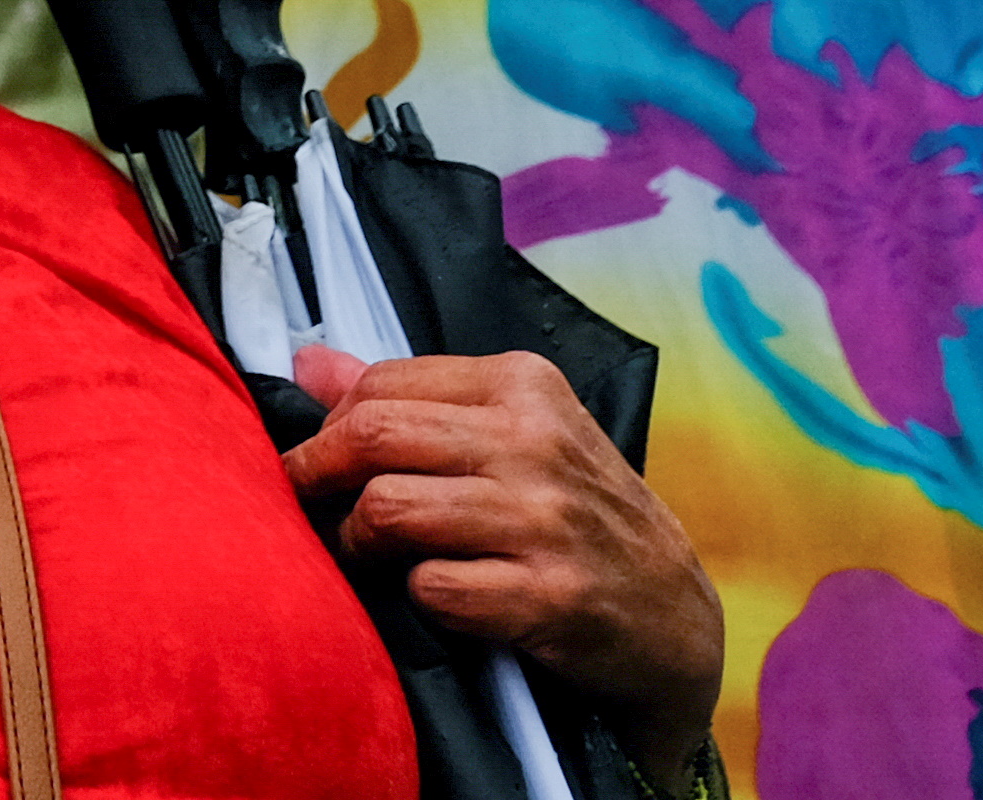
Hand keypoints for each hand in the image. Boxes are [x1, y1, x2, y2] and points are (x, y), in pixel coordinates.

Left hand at [290, 344, 723, 772]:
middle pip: (371, 435)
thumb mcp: (517, 436)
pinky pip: (433, 588)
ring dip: (358, 542)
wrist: (674, 617)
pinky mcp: (550, 597)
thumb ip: (416, 400)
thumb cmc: (580, 519)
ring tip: (369, 556)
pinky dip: (416, 597)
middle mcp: (535, 441)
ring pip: (389, 508)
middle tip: (310, 507)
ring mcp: (546, 520)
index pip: (379, 385)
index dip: (328, 428)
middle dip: (317, 475)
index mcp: (523, 385)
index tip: (319, 461)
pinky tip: (436, 597)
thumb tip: (307, 364)